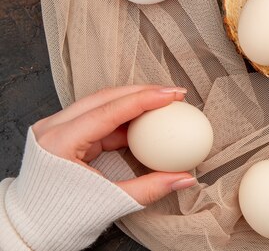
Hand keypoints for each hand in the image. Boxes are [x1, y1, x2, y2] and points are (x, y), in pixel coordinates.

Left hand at [31, 85, 197, 204]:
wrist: (30, 229)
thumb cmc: (61, 219)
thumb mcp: (110, 203)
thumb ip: (150, 188)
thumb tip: (186, 178)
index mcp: (60, 142)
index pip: (109, 110)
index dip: (144, 99)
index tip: (172, 95)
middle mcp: (55, 128)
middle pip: (105, 97)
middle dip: (143, 91)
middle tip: (174, 94)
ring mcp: (57, 129)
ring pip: (102, 103)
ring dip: (134, 101)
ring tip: (164, 102)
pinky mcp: (64, 134)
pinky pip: (99, 118)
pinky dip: (125, 117)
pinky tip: (147, 120)